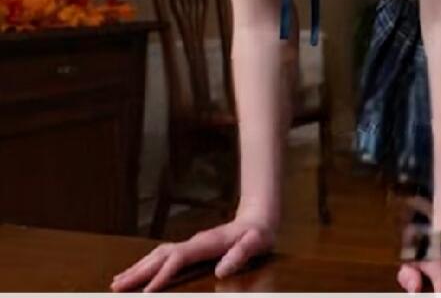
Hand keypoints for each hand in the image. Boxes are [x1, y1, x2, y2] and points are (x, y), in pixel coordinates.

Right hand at [110, 217, 274, 291]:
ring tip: (117, 282)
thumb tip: (221, 271)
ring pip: (157, 254)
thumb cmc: (258, 234)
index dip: (162, 275)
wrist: (259, 218)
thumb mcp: (256, 243)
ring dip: (137, 268)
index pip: (178, 259)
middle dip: (138, 272)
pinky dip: (147, 264)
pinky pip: (163, 256)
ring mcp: (191, 243)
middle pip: (160, 256)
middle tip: (115, 287)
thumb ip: (240, 255)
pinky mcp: (191, 247)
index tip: (146, 292)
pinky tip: (137, 272)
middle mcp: (194, 242)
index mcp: (206, 243)